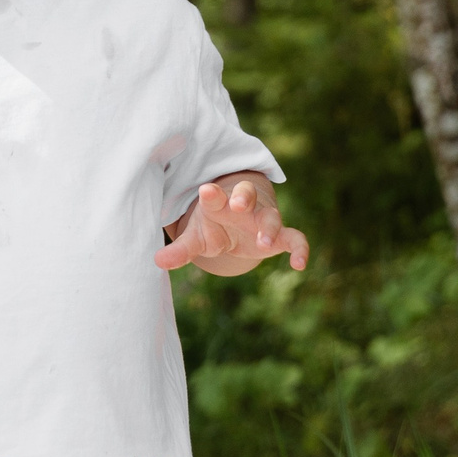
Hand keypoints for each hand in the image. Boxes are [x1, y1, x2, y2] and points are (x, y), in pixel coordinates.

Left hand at [155, 175, 311, 275]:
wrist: (237, 224)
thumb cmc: (213, 226)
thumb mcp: (195, 238)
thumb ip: (180, 250)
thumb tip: (156, 262)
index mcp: (219, 203)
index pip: (216, 195)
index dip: (212, 194)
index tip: (206, 191)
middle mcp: (244, 206)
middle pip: (246, 194)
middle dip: (243, 196)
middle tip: (237, 203)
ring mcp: (264, 219)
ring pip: (271, 216)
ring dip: (269, 227)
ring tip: (264, 242)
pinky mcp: (280, 236)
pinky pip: (295, 238)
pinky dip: (300, 249)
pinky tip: (300, 265)